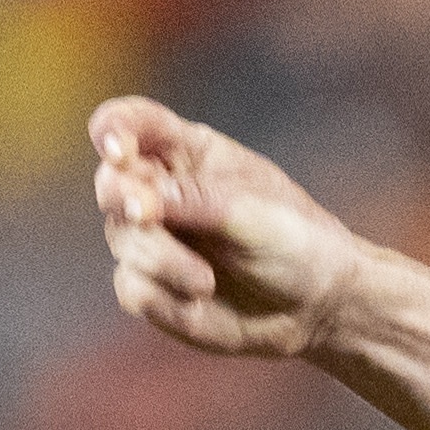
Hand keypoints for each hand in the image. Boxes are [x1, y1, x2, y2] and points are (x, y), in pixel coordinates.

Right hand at [91, 96, 366, 360]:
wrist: (318, 307)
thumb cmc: (296, 244)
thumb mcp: (253, 213)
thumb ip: (193, 200)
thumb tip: (134, 202)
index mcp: (187, 152)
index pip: (132, 123)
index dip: (114, 129)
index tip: (118, 150)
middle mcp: (159, 190)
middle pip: (111, 183)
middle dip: (121, 198)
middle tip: (142, 214)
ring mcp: (152, 238)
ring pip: (123, 239)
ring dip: (160, 259)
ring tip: (205, 280)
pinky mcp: (152, 286)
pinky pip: (133, 288)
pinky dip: (164, 298)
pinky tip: (200, 299)